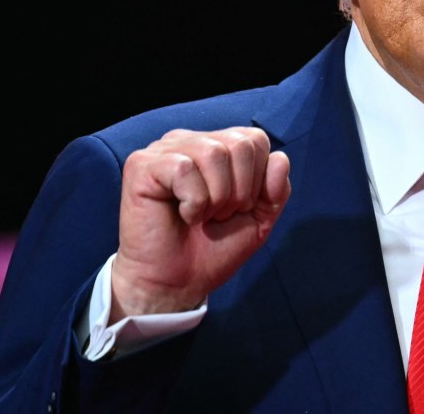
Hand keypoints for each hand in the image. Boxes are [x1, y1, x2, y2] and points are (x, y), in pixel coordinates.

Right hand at [111, 127, 290, 321]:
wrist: (178, 283)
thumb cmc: (214, 248)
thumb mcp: (259, 219)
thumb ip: (276, 190)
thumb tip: (281, 157)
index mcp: (218, 145)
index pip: (256, 139)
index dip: (258, 180)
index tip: (237, 208)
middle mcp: (191, 140)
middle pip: (240, 144)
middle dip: (239, 191)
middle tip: (217, 216)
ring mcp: (164, 150)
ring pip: (213, 153)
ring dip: (216, 197)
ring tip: (201, 216)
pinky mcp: (142, 165)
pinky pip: (183, 169)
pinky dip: (193, 202)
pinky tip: (182, 215)